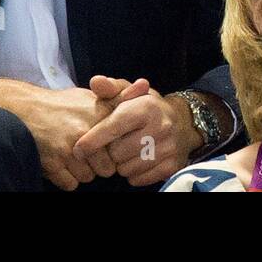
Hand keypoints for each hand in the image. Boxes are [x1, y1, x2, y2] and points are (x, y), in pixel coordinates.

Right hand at [0, 77, 113, 191]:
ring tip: (71, 155)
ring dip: (82, 171)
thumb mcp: (91, 96)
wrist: (25, 109)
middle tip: (87, 153)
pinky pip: (71, 184)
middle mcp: (85, 131)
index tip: (107, 146)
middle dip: (98, 164)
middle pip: (107, 168)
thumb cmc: (62, 105)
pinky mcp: (52, 163)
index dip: (114, 150)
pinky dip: (66, 178)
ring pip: (88, 178)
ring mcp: (68, 149)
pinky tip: (60, 163)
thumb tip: (144, 84)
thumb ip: (118, 96)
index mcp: (99, 114)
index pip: (121, 146)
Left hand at [72, 77, 202, 186]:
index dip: (92, 140)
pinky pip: (138, 180)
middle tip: (116, 143)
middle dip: (111, 151)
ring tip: (128, 151)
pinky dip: (133, 174)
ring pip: (126, 169)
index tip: (79, 149)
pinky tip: (138, 160)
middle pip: (117, 153)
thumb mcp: (129, 93)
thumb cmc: (147, 107)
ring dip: (121, 164)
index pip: (113, 128)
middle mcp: (160, 127)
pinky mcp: (172, 167)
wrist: (182, 123)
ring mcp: (168, 148)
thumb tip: (95, 81)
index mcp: (146, 107)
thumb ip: (110, 88)